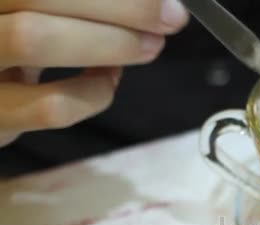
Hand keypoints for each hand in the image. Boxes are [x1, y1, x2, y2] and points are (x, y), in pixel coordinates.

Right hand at [0, 0, 189, 145]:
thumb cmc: (18, 44)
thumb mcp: (43, 12)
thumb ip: (83, 6)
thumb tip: (151, 3)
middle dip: (122, 6)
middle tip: (169, 18)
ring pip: (33, 39)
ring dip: (109, 43)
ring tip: (150, 46)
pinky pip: (49, 106)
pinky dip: (92, 94)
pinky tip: (106, 81)